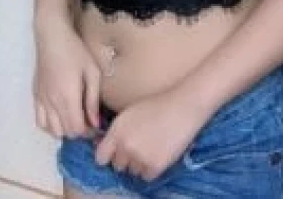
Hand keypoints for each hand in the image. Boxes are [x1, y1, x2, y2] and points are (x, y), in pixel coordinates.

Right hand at [33, 21, 100, 139]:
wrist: (52, 37)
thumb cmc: (76, 52)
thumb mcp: (93, 72)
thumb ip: (93, 100)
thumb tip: (95, 123)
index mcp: (68, 97)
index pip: (77, 129)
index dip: (88, 132)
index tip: (95, 124)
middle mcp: (52, 103)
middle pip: (65, 132)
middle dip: (78, 131)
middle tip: (87, 120)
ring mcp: (41, 100)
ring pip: (51, 130)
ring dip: (64, 130)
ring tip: (73, 118)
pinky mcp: (35, 96)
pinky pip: (39, 121)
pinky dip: (50, 126)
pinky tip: (59, 116)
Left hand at [95, 85, 210, 180]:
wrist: (181, 108)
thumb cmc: (155, 106)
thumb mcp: (129, 114)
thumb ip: (116, 132)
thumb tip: (103, 146)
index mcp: (117, 130)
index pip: (100, 157)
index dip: (107, 155)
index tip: (114, 153)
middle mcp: (125, 145)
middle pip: (117, 165)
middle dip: (125, 158)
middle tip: (138, 147)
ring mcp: (139, 157)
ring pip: (132, 171)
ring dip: (138, 164)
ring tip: (151, 147)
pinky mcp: (155, 166)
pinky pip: (146, 176)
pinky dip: (151, 169)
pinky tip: (158, 153)